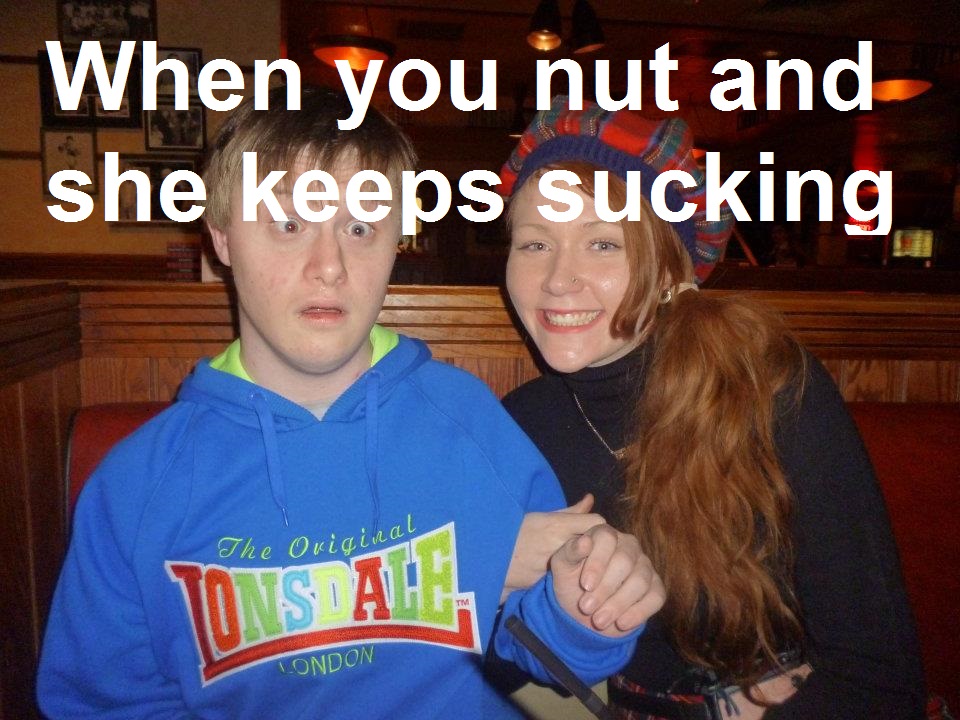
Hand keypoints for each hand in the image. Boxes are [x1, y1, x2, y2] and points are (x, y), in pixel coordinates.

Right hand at [501, 495, 602, 603]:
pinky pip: (573, 582)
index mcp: (555, 526)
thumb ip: (568, 512)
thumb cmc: (513, 533)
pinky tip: (573, 578)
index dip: (599, 527)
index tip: (595, 531)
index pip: (596, 522)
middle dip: (598, 548)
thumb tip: (590, 499)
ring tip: (584, 565)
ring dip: (588, 565)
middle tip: (596, 551)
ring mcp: (555, 569)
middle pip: (595, 546)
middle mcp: (558, 547)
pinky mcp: (549, 588)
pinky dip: (576, 579)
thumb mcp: (539, 517)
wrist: (487, 559)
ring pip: (587, 566)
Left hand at [550, 524, 664, 636]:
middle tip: (586, 608)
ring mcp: (645, 566)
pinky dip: (638, 612)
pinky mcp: (656, 587)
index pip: (607, 538)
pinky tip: (621, 623)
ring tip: (598, 620)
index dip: (597, 562)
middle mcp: (629, 546)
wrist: (583, 610)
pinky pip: (656, 597)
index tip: (585, 585)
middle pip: (625, 561)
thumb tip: (584, 541)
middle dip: (605, 588)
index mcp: (604, 534)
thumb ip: (570, 552)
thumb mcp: (562, 567)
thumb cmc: (571, 581)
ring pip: (640, 581)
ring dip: (618, 603)